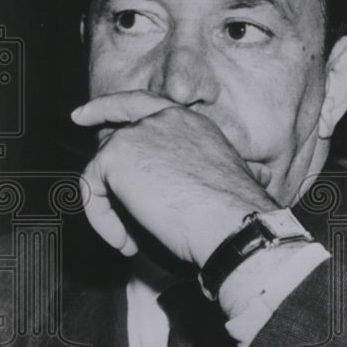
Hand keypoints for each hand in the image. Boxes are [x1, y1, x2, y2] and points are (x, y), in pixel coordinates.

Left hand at [72, 90, 277, 265]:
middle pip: (114, 140)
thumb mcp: (238, 177)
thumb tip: (264, 175)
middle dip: (104, 174)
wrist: (231, 222)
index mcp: (190, 123)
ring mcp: (137, 133)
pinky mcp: (116, 156)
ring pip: (102, 171)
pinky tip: (126, 242)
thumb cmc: (237, 211)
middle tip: (103, 203)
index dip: (108, 107)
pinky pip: (91, 189)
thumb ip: (227, 170)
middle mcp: (163, 119)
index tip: (82, 116)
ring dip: (111, 211)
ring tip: (132, 240)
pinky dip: (102, 220)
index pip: (142, 103)